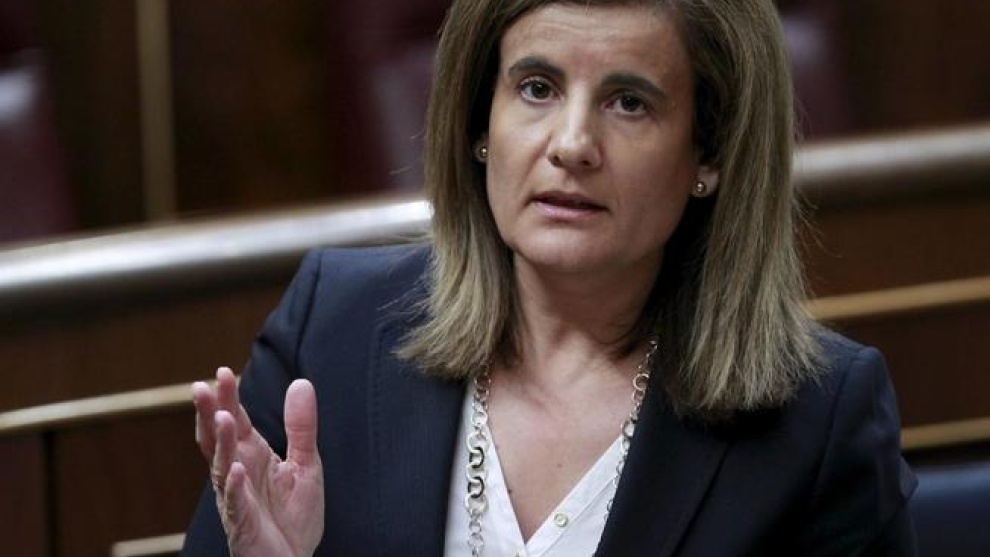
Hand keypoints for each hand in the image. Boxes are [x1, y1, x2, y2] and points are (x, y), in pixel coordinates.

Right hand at [193, 368, 323, 556]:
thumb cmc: (293, 517)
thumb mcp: (306, 464)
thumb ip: (301, 426)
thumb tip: (301, 383)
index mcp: (252, 456)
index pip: (236, 421)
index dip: (228, 398)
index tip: (222, 372)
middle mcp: (238, 472)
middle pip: (218, 438)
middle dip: (210, 414)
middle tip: (202, 387)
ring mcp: (236, 498)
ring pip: (222, 466)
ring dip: (221, 443)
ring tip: (224, 418)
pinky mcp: (242, 523)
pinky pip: (235, 503)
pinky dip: (234, 486)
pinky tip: (236, 470)